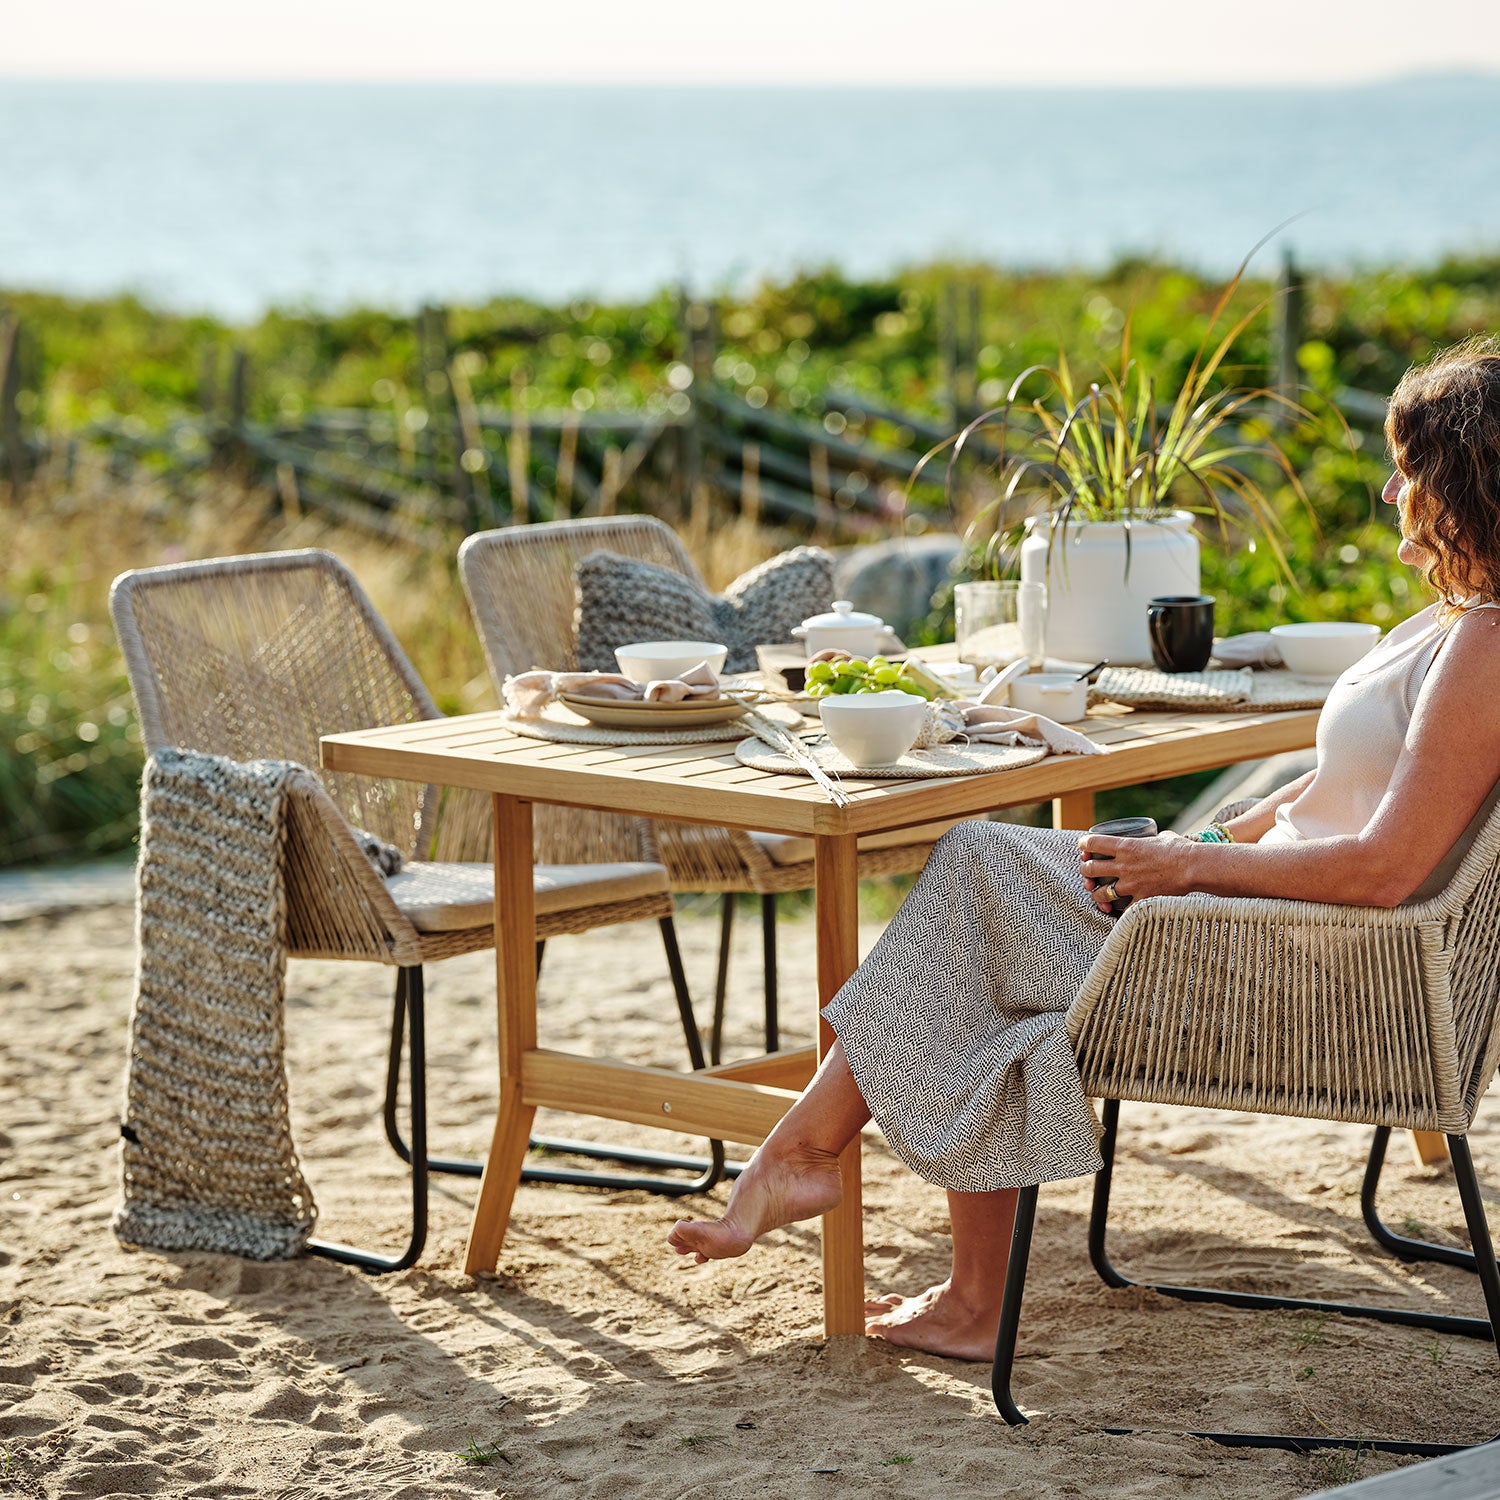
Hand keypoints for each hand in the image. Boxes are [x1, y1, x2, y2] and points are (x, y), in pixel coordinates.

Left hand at [1078, 830, 1196, 913]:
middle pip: (1089, 869)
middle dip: (1085, 871)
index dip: (1083, 844)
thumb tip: (1155, 839)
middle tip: (1087, 872)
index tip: (1083, 847)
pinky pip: (1121, 909)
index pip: (1093, 843)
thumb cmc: (1181, 849)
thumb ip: (1152, 840)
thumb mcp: (1162, 837)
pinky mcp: (1140, 899)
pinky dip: (1117, 910)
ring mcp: (1130, 884)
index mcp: (1125, 846)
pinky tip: (1116, 909)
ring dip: (1095, 894)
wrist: (1194, 867)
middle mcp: (1123, 865)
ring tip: (1097, 893)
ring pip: (1099, 893)